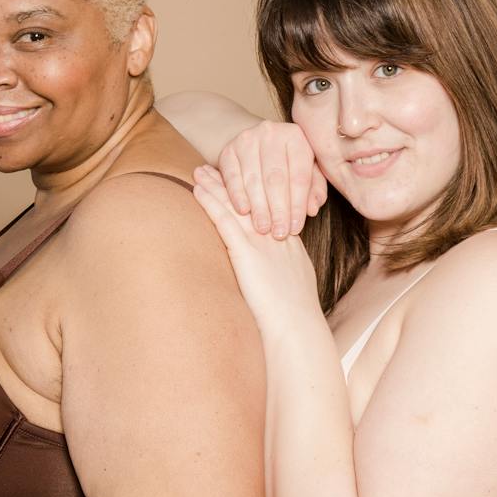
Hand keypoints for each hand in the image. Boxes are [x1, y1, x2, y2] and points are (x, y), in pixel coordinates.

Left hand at [193, 166, 322, 331]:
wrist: (297, 329)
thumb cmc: (296, 321)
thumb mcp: (294, 292)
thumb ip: (283, 281)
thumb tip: (274, 287)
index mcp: (289, 246)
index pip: (268, 211)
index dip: (252, 195)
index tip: (241, 182)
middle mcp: (276, 238)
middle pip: (252, 202)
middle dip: (234, 184)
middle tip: (217, 167)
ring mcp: (262, 243)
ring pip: (236, 206)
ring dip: (217, 186)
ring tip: (201, 170)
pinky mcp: (247, 253)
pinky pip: (225, 221)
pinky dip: (211, 202)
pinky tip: (198, 190)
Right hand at [219, 120, 326, 237]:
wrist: (258, 143)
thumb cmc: (288, 162)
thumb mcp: (308, 170)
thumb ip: (314, 189)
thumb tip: (311, 210)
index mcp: (297, 137)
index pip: (299, 176)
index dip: (298, 205)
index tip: (296, 228)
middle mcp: (272, 133)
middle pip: (276, 178)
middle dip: (278, 209)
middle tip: (279, 233)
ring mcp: (247, 139)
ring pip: (254, 179)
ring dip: (259, 207)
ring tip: (263, 229)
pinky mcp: (228, 150)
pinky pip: (232, 176)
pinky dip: (237, 195)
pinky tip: (243, 212)